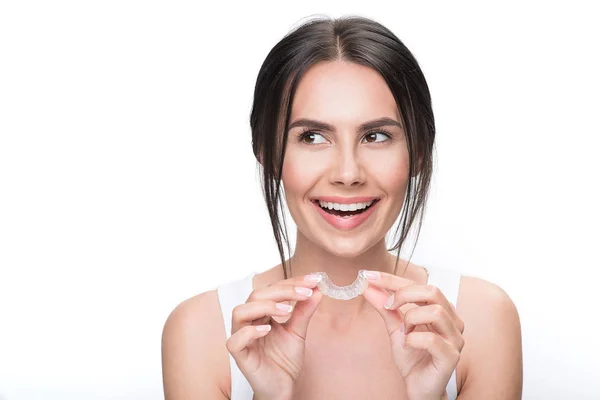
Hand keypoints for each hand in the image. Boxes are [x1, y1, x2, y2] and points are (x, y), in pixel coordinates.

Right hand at [226, 274, 324, 399]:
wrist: (283, 387)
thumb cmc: (285, 359)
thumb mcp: (298, 331)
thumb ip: (305, 311)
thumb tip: (317, 289)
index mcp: (261, 312)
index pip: (272, 289)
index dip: (292, 282)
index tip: (314, 280)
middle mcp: (249, 321)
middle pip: (256, 295)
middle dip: (282, 291)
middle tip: (305, 293)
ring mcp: (242, 337)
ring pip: (240, 312)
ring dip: (264, 306)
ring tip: (287, 310)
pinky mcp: (239, 355)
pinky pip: (234, 340)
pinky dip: (249, 332)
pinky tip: (267, 329)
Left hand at [361, 271, 464, 399]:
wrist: (418, 387)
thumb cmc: (412, 357)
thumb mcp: (394, 328)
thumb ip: (384, 307)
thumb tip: (368, 286)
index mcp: (441, 309)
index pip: (419, 285)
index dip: (393, 279)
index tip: (370, 276)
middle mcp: (452, 321)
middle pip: (432, 291)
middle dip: (403, 294)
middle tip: (387, 305)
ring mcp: (454, 339)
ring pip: (436, 312)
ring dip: (411, 319)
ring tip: (403, 332)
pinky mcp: (451, 357)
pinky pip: (432, 339)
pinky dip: (413, 339)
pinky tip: (408, 344)